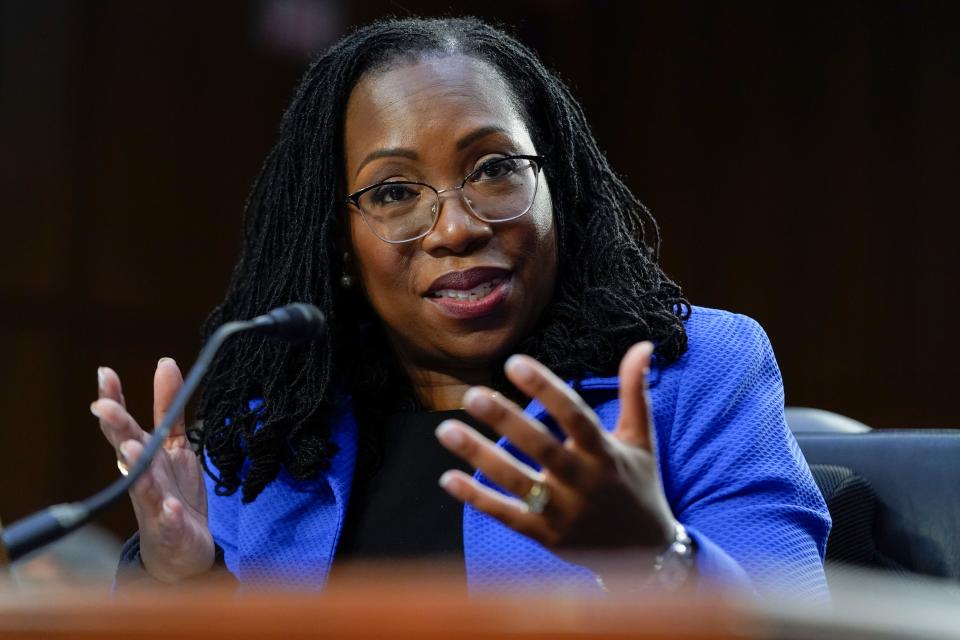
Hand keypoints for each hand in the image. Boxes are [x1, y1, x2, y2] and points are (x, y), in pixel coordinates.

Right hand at [92, 359, 213, 581]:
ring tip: (130, 448)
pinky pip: (168, 521)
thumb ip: (169, 407)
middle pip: (127, 450)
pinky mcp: (170, 528)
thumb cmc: (173, 492)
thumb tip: (165, 363)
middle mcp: (142, 478)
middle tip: (104, 407)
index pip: (124, 425)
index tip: (105, 374)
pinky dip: (168, 514)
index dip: (114, 400)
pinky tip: (170, 507)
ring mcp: (153, 504)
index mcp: (143, 456)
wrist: (183, 548)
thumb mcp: (175, 445)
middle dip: (116, 429)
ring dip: (135, 467)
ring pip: (141, 485)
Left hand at [436, 342, 676, 564]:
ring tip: (446, 430)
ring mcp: (563, 512)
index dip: (546, 389)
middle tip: (472, 395)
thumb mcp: (640, 439)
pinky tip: (447, 478)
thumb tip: (643, 344)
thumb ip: (634, 391)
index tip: (515, 362)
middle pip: (541, 448)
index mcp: (605, 454)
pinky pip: (507, 516)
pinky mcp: (546, 536)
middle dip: (506, 422)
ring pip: (516, 482)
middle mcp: (583, 482)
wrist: (645, 552)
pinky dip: (477, 498)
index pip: (575, 416)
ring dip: (480, 456)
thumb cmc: (638, 484)